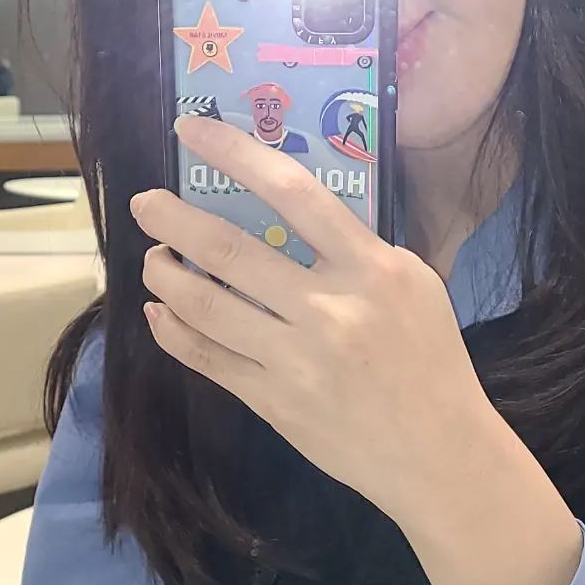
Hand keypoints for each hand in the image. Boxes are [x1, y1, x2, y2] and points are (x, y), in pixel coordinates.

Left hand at [131, 115, 504, 524]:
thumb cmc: (431, 361)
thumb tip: (292, 215)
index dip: (235, 153)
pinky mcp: (275, 402)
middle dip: (173, 220)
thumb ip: (357, 251)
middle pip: (231, 250)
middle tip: (144, 203)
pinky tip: (160, 313)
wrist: (440, 454)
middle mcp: (329, 308)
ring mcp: (297, 359)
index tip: (193, 129)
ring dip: (166, 276)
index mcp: (370, 268)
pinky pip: (209, 359)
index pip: (293, 192)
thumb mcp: (414, 285)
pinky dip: (175, 332)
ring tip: (152, 258)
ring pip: (207, 306)